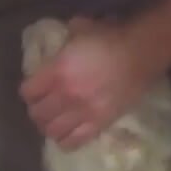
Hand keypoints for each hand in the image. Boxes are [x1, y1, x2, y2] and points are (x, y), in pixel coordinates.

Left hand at [20, 18, 158, 149]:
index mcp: (58, 71)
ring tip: (54, 121)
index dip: (28, 91)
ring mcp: (82, 112)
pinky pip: (74, 141)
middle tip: (42, 106)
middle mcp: (66, 95)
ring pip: (52, 130)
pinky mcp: (99, 123)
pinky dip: (66, 141)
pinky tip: (66, 135)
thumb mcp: (82, 29)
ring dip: (49, 127)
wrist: (142, 52)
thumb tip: (62, 36)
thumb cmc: (111, 37)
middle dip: (37, 111)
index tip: (33, 89)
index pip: (28, 91)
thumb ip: (66, 36)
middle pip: (38, 113)